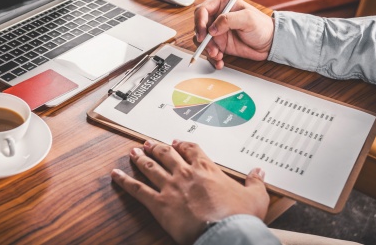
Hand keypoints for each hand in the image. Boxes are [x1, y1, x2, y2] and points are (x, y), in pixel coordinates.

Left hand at [111, 140, 268, 244]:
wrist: (225, 233)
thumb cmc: (239, 216)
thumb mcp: (255, 197)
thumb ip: (256, 182)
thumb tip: (259, 172)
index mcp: (207, 169)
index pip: (192, 149)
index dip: (183, 144)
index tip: (177, 142)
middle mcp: (185, 173)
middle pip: (166, 154)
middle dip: (156, 147)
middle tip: (148, 143)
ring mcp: (170, 187)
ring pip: (150, 167)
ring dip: (140, 158)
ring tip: (132, 152)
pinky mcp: (159, 204)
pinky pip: (137, 189)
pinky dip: (125, 181)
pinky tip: (116, 175)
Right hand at [194, 0, 274, 68]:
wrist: (270, 44)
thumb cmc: (262, 27)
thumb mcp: (248, 19)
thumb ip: (228, 20)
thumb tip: (212, 28)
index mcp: (222, 4)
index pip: (202, 10)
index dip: (199, 22)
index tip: (204, 33)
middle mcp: (217, 17)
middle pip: (199, 26)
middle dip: (202, 39)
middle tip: (210, 47)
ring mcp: (217, 31)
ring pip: (201, 40)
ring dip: (207, 50)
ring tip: (218, 55)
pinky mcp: (219, 44)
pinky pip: (208, 51)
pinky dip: (212, 58)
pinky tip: (220, 61)